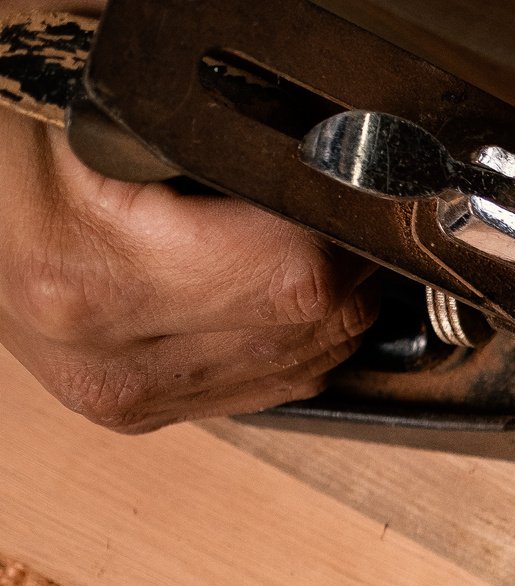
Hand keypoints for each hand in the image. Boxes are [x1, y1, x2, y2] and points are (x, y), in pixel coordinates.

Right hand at [0, 96, 375, 433]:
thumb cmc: (13, 140)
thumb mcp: (108, 113)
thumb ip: (222, 145)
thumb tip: (336, 163)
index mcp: (95, 277)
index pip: (299, 277)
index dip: (344, 226)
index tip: (346, 187)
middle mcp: (111, 359)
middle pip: (313, 331)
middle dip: (349, 266)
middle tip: (332, 207)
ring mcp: (124, 395)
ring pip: (306, 369)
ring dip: (329, 309)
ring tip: (295, 241)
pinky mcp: (133, 412)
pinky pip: (267, 389)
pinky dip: (291, 340)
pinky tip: (264, 291)